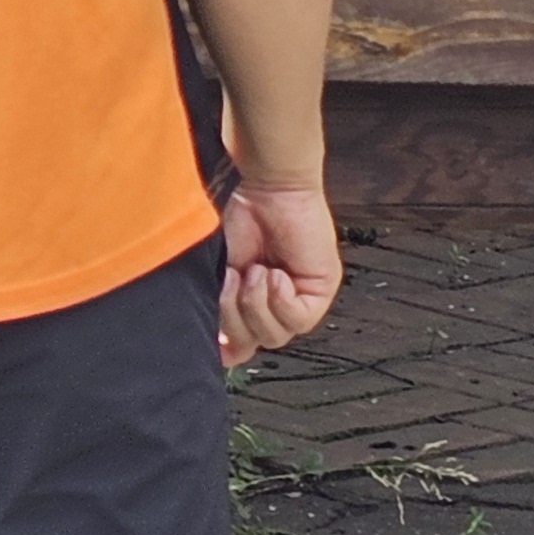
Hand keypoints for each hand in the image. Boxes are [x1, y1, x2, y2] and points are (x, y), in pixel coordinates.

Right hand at [219, 179, 343, 366]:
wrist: (264, 187)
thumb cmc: (236, 216)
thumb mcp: (216, 268)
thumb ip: (216, 305)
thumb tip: (213, 344)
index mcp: (248, 299)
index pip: (242, 344)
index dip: (228, 347)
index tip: (214, 341)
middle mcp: (275, 303)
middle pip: (256, 343)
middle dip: (236, 316)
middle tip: (228, 283)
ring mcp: (300, 299)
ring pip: (277, 336)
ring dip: (256, 305)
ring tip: (252, 271)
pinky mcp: (320, 291)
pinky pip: (298, 319)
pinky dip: (280, 299)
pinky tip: (274, 273)